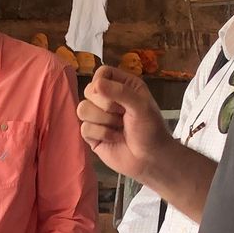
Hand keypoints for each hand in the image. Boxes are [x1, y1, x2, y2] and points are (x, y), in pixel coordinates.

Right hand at [79, 66, 171, 180]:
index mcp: (122, 85)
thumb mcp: (141, 106)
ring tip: (119, 128)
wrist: (150, 159)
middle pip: (89, 90)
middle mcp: (108, 98)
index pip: (102, 73)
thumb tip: (95, 84)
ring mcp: (98, 116)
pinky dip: (101, 134)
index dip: (103, 82)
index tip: (115, 94)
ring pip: (82, 109)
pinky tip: (114, 138)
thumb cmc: (151, 129)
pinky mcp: (91, 134)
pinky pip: (84, 127)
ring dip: (103, 121)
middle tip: (122, 115)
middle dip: (106, 105)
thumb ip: (120, 92)